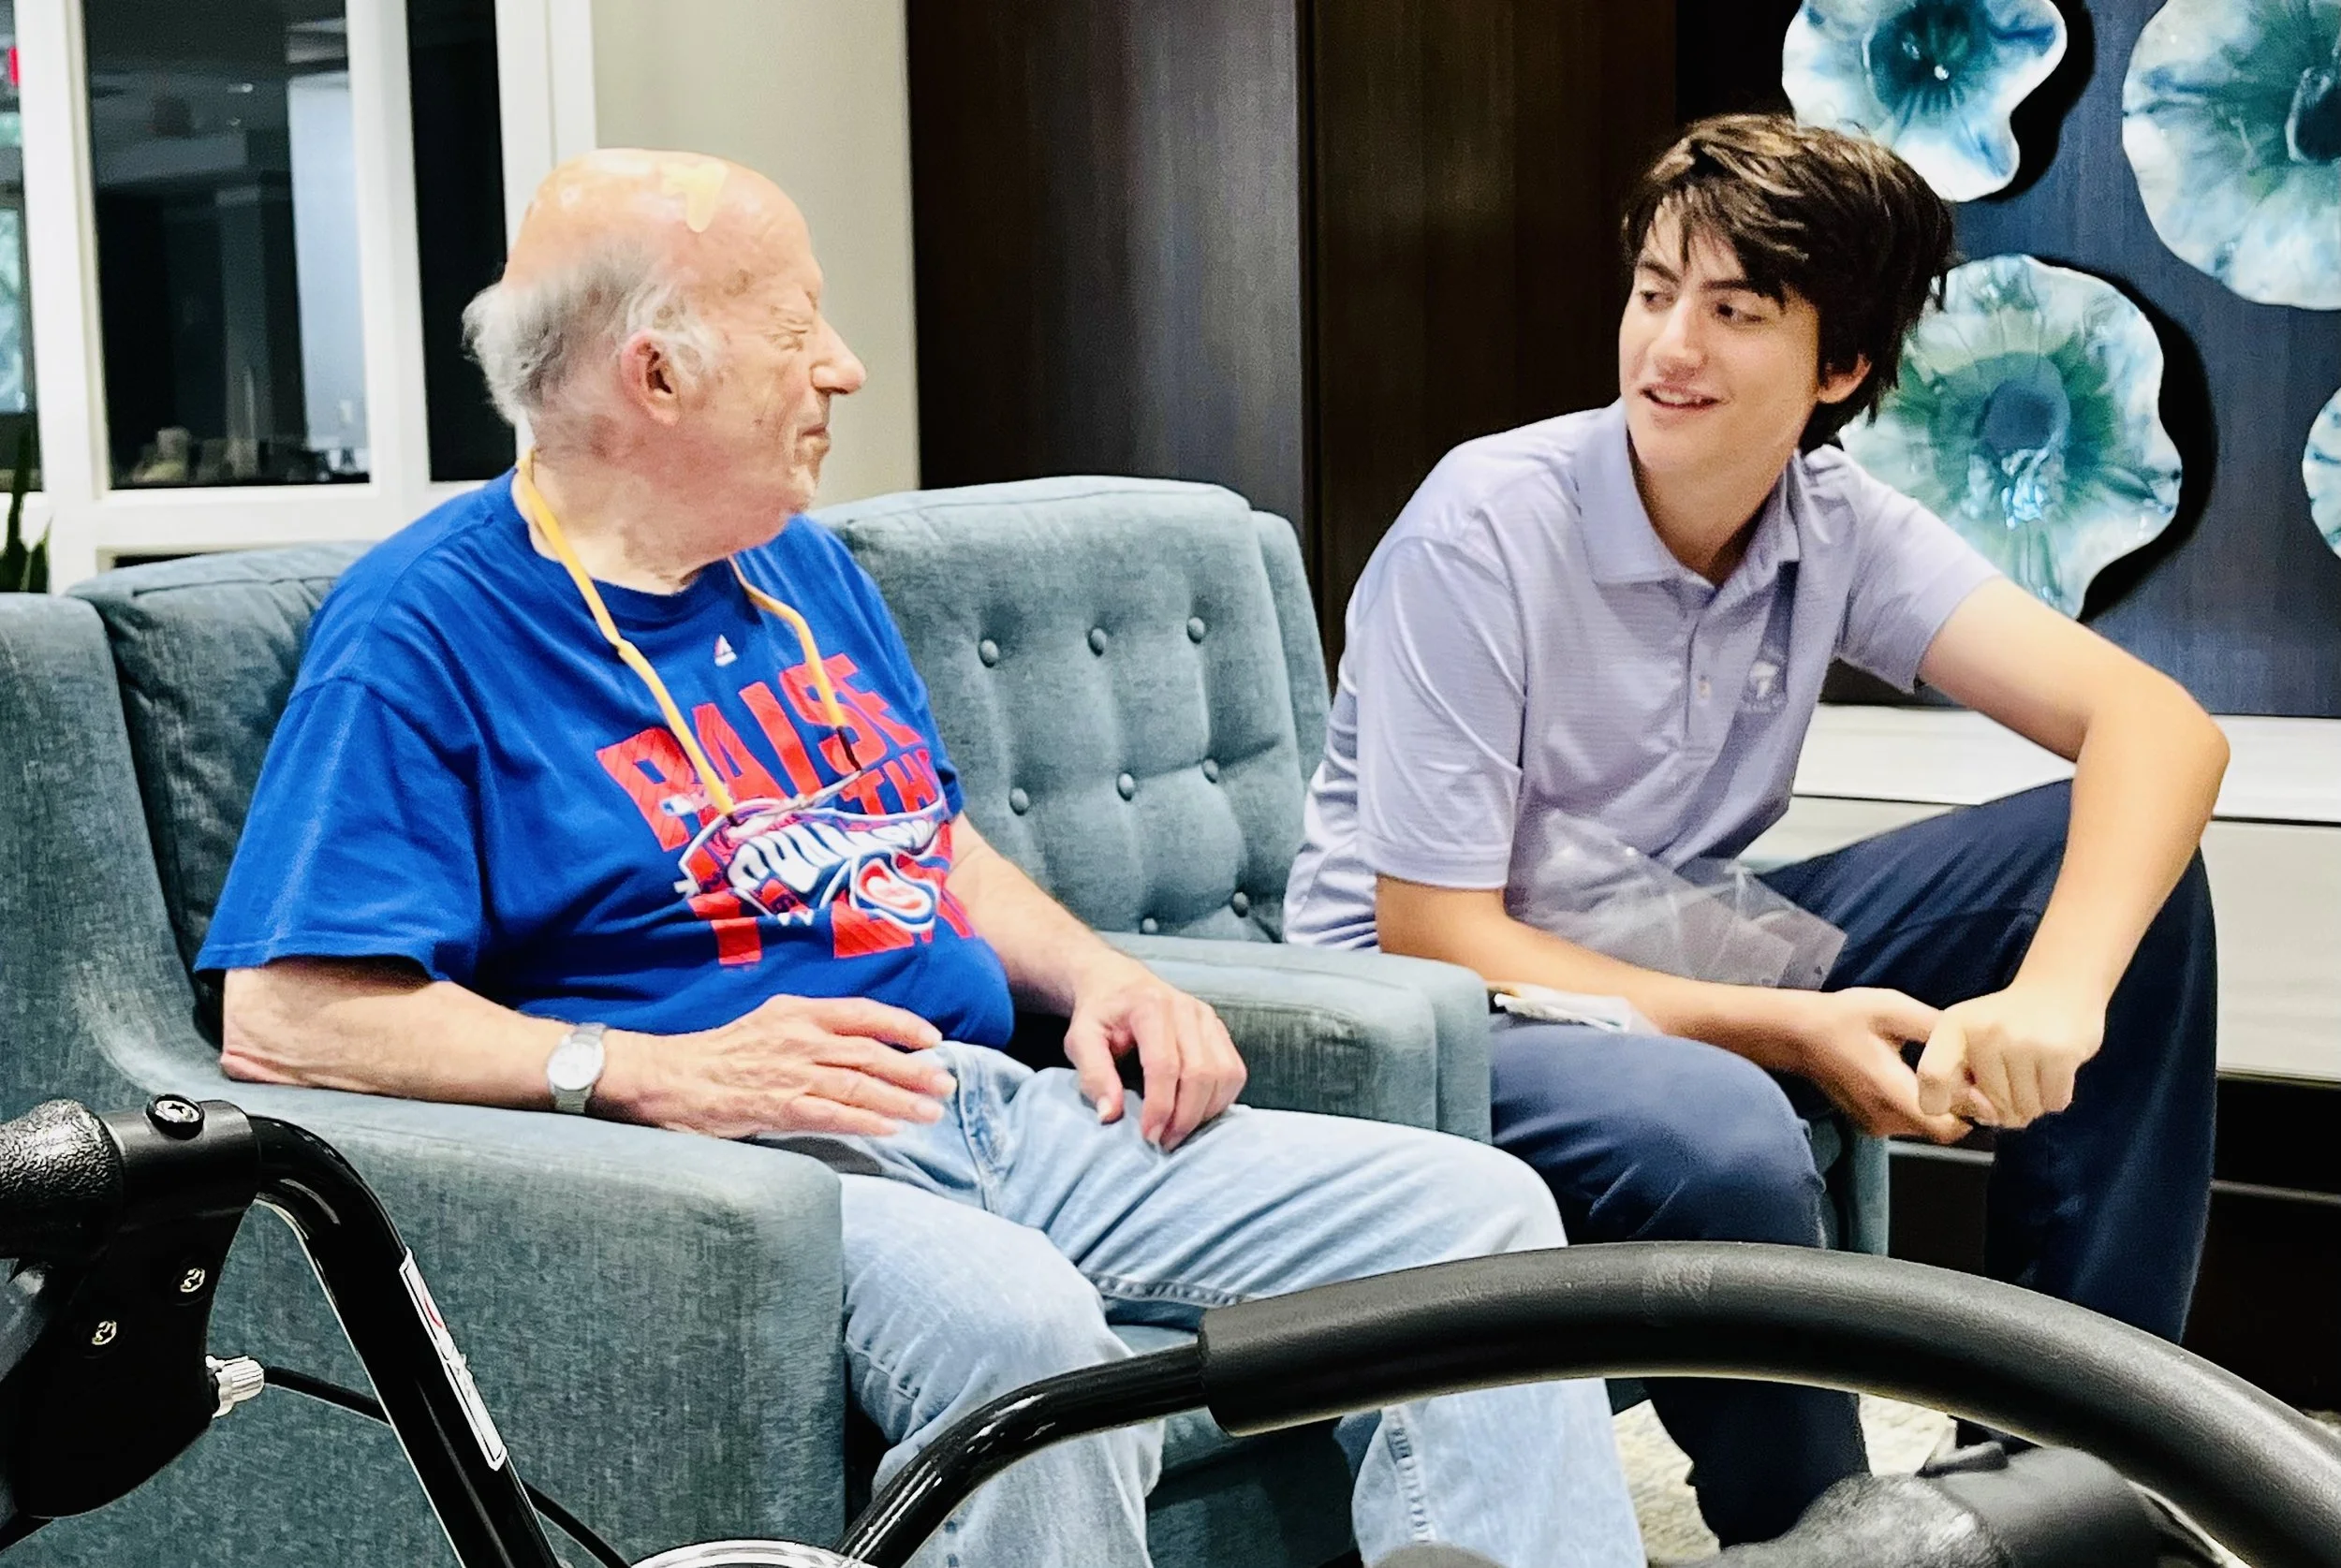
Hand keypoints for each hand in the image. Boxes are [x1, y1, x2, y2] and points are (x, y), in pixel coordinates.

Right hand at [603, 995, 954, 1138]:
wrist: (669, 1075)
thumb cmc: (718, 1054)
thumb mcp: (769, 1023)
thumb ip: (810, 1029)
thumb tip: (855, 1043)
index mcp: (799, 1011)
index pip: (864, 1013)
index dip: (903, 1025)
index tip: (934, 1040)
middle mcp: (801, 1037)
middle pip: (872, 1053)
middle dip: (915, 1070)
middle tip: (946, 1085)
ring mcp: (791, 1072)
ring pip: (861, 1084)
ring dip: (902, 1099)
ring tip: (932, 1112)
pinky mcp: (779, 1105)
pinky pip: (834, 1113)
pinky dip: (867, 1120)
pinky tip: (891, 1128)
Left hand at [1062, 958, 1245, 1150]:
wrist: (1119, 983)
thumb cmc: (1100, 1015)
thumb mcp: (1080, 1040)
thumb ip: (1093, 1075)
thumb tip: (1110, 1116)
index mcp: (1150, 1007)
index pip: (1165, 1065)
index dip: (1160, 1107)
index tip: (1147, 1137)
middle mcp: (1187, 1009)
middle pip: (1201, 1073)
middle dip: (1185, 1117)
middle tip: (1163, 1143)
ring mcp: (1208, 1018)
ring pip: (1224, 1074)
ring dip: (1205, 1112)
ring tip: (1178, 1132)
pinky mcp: (1219, 1030)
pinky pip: (1234, 1072)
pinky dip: (1220, 1100)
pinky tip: (1196, 1114)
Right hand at [1787, 988, 1973, 1143]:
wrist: (1797, 1034)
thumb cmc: (1844, 1017)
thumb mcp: (1894, 1010)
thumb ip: (1937, 1030)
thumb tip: (1978, 1049)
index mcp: (1890, 1091)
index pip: (1947, 1126)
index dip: (1972, 1110)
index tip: (1980, 1083)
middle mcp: (1883, 1118)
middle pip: (1943, 1129)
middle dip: (1960, 1105)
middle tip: (1964, 1072)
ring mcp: (1875, 1125)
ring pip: (1927, 1127)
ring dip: (1941, 1105)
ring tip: (1941, 1072)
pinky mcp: (1869, 1124)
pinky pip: (1909, 1124)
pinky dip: (1921, 1106)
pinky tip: (1916, 1078)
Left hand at [1916, 983, 2105, 1129]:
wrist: (2060, 985)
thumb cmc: (2008, 1022)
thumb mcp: (1968, 1035)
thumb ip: (1959, 1078)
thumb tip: (1986, 1116)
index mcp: (1954, 1026)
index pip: (1932, 1077)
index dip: (1938, 1103)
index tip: (1961, 1101)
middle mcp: (1985, 1032)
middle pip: (1991, 1107)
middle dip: (2006, 1106)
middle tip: (2015, 1077)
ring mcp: (2022, 1042)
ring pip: (2025, 1110)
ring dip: (2034, 1103)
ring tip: (2034, 1071)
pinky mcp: (2059, 1053)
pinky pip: (2054, 1103)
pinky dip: (2056, 1097)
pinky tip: (2054, 1070)